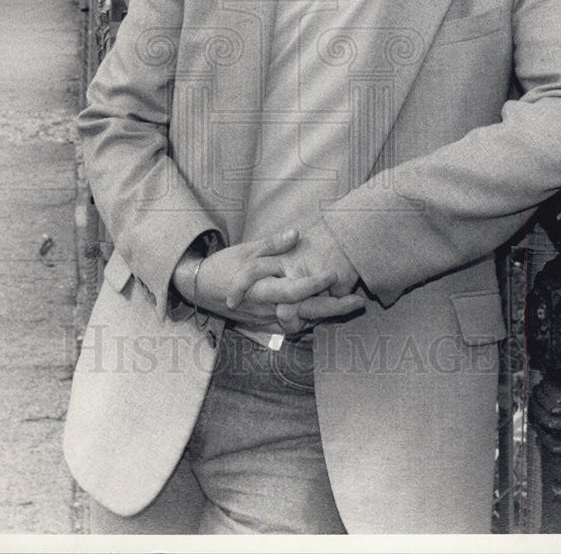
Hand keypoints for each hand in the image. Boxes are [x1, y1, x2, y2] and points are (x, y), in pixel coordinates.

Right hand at [172, 228, 361, 331]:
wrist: (200, 290)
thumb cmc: (223, 266)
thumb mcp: (245, 250)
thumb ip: (272, 244)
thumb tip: (296, 233)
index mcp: (261, 290)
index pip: (291, 290)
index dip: (313, 283)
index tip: (334, 274)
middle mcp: (266, 310)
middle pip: (305, 313)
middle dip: (334, 309)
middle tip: (359, 301)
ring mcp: (267, 322)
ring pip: (303, 322)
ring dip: (328, 316)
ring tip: (352, 305)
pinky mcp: (267, 327)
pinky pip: (295, 326)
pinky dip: (313, 320)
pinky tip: (330, 311)